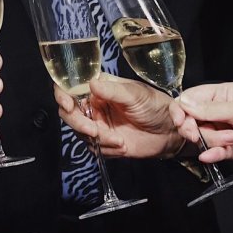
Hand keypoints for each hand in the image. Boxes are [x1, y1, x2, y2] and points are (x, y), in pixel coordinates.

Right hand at [55, 74, 185, 158]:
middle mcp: (94, 105)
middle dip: (79, 123)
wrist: (170, 132)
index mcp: (99, 88)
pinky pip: (93, 148)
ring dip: (98, 139)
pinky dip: (106, 149)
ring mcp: (97, 124)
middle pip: (69, 113)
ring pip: (80, 133)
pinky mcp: (104, 142)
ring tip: (119, 141)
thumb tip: (91, 83)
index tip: (67, 104)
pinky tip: (123, 146)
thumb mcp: (135, 94)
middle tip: (95, 131)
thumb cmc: (155, 105)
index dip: (62, 94)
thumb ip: (112, 91)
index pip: (70, 87)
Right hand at [171, 82, 232, 166]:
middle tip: (194, 134)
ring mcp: (224, 131)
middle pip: (192, 119)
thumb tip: (183, 102)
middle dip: (193, 128)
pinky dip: (211, 154)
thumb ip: (208, 109)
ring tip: (231, 141)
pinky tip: (211, 156)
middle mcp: (220, 112)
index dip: (181, 108)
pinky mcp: (230, 149)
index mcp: (221, 95)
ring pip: (202, 137)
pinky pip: (212, 152)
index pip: (191, 98)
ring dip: (211, 141)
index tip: (179, 120)